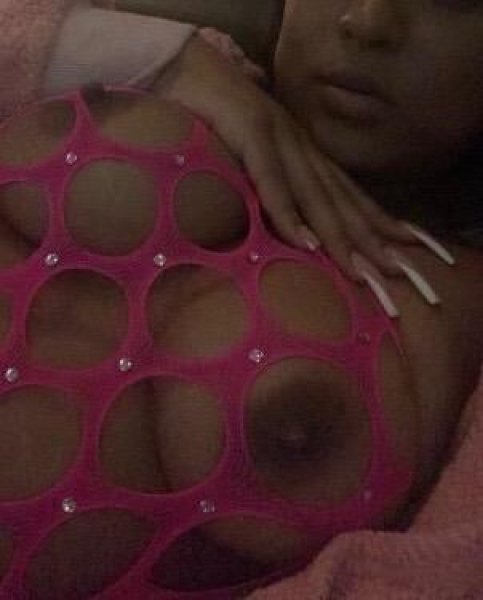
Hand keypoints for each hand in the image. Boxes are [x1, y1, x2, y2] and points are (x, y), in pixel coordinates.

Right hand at [152, 34, 432, 280]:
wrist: (187, 67)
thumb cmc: (219, 119)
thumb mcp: (251, 157)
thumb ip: (268, 186)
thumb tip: (284, 229)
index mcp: (304, 153)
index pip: (346, 191)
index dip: (375, 221)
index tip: (401, 251)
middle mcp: (301, 147)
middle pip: (340, 198)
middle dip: (368, 237)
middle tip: (393, 271)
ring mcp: (279, 138)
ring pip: (316, 192)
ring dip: (338, 233)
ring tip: (359, 268)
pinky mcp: (251, 132)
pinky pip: (272, 179)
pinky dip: (287, 211)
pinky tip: (304, 241)